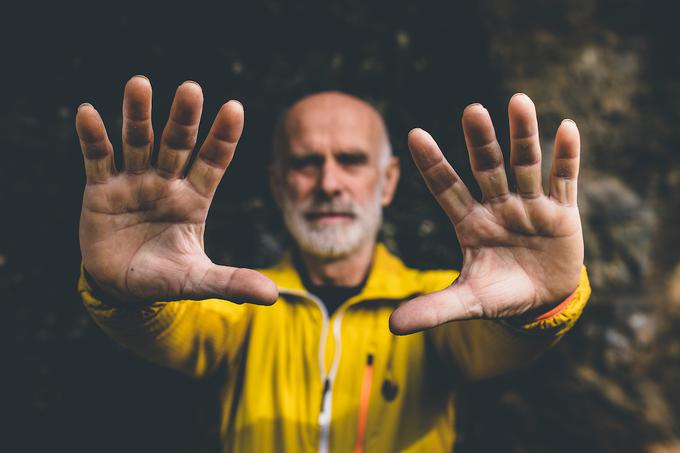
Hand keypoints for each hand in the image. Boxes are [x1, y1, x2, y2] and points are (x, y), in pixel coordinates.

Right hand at [76, 76, 277, 305]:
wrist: (122, 287)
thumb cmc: (165, 277)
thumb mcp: (198, 280)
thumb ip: (231, 282)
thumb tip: (273, 295)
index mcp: (195, 198)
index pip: (214, 162)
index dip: (223, 137)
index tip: (235, 108)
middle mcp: (167, 182)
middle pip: (178, 144)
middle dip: (184, 118)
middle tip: (191, 88)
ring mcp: (134, 182)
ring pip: (138, 142)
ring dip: (138, 114)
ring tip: (139, 83)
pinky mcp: (101, 190)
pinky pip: (97, 159)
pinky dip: (93, 138)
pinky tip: (88, 112)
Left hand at [390, 94, 582, 334]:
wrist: (542, 300)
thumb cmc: (500, 295)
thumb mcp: (468, 302)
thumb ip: (433, 309)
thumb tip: (391, 326)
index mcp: (470, 222)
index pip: (446, 188)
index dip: (432, 164)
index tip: (413, 135)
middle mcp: (497, 206)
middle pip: (487, 168)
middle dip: (480, 142)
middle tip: (472, 111)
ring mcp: (530, 205)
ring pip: (526, 164)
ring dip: (524, 135)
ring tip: (519, 101)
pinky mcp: (562, 212)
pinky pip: (564, 180)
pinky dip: (567, 157)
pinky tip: (568, 129)